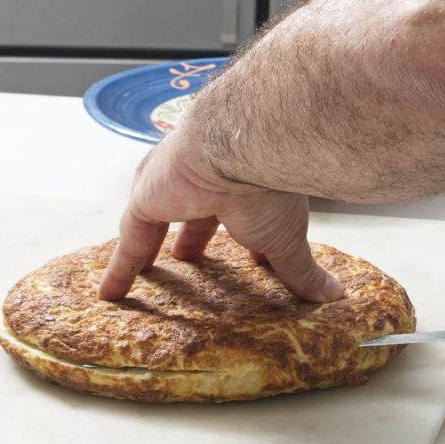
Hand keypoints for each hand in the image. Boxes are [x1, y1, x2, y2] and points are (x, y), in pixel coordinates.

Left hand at [97, 128, 342, 303]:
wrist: (241, 149)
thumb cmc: (269, 185)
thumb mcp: (287, 239)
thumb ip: (302, 271)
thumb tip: (333, 294)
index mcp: (246, 186)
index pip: (243, 216)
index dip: (245, 239)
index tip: (253, 261)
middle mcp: (207, 182)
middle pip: (196, 216)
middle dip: (193, 238)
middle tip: (190, 258)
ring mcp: (173, 189)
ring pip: (157, 223)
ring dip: (151, 250)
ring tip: (145, 276)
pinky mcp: (145, 199)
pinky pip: (129, 238)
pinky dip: (120, 267)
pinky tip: (111, 294)